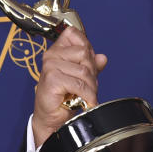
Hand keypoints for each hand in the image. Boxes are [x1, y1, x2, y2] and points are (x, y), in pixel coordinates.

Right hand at [31, 26, 107, 147]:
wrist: (52, 117)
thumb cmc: (63, 96)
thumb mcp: (81, 77)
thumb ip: (91, 65)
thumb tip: (102, 58)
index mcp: (57, 50)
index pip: (75, 34)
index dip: (87, 48)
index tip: (88, 64)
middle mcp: (52, 55)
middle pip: (84, 53)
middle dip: (92, 72)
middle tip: (89, 85)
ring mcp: (50, 66)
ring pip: (84, 70)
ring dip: (91, 86)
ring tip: (87, 95)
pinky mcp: (52, 79)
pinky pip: (79, 84)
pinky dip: (87, 95)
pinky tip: (85, 100)